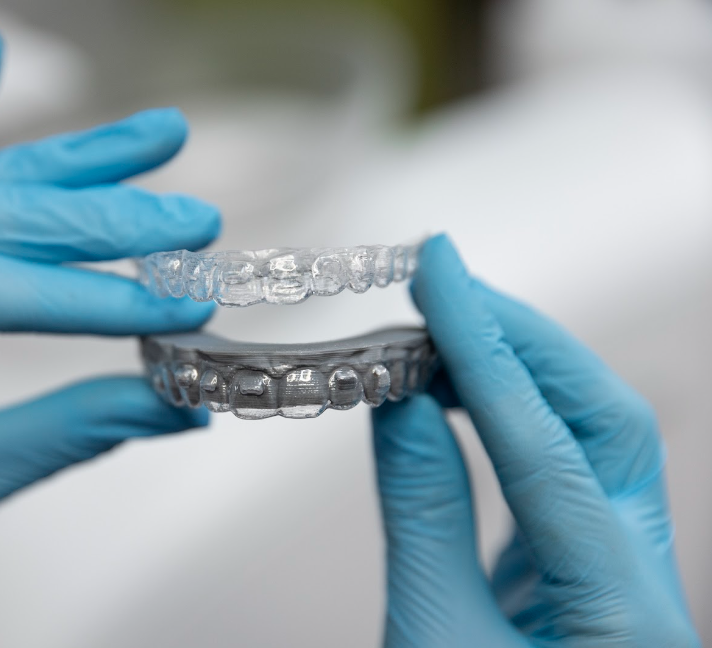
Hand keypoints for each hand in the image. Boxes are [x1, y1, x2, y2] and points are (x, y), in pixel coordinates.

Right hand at [371, 235, 697, 646]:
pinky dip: (508, 420)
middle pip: (604, 424)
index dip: (483, 350)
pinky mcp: (590, 574)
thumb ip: (422, 510)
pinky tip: (459, 395)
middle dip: (521, 342)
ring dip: (518, 372)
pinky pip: (561, 472)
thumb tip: (403, 400)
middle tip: (445, 287)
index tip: (438, 272)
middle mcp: (649, 586)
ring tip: (445, 325)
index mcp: (627, 617)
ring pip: (594, 441)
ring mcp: (626, 577)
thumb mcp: (429, 637)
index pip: (544, 447)